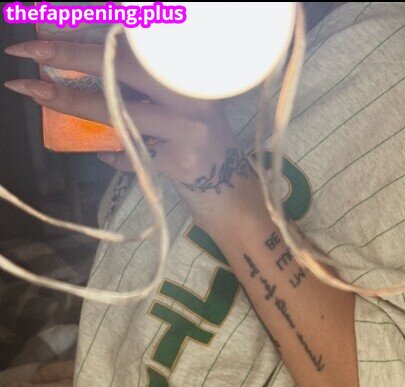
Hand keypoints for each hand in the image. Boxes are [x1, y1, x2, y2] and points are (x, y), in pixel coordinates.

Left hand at [3, 38, 248, 219]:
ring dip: (72, 102)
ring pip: (119, 110)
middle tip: (27, 52)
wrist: (233, 196)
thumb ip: (139, 87)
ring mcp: (189, 127)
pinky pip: (132, 154)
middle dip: (70, 56)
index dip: (89, 31)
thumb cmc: (195, 145)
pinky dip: (113, 157)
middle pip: (123, 66)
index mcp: (188, 70)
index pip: (134, 42)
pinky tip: (108, 157)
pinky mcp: (182, 162)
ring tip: (37, 93)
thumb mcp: (175, 106)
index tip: (48, 27)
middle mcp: (192, 92)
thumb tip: (79, 64)